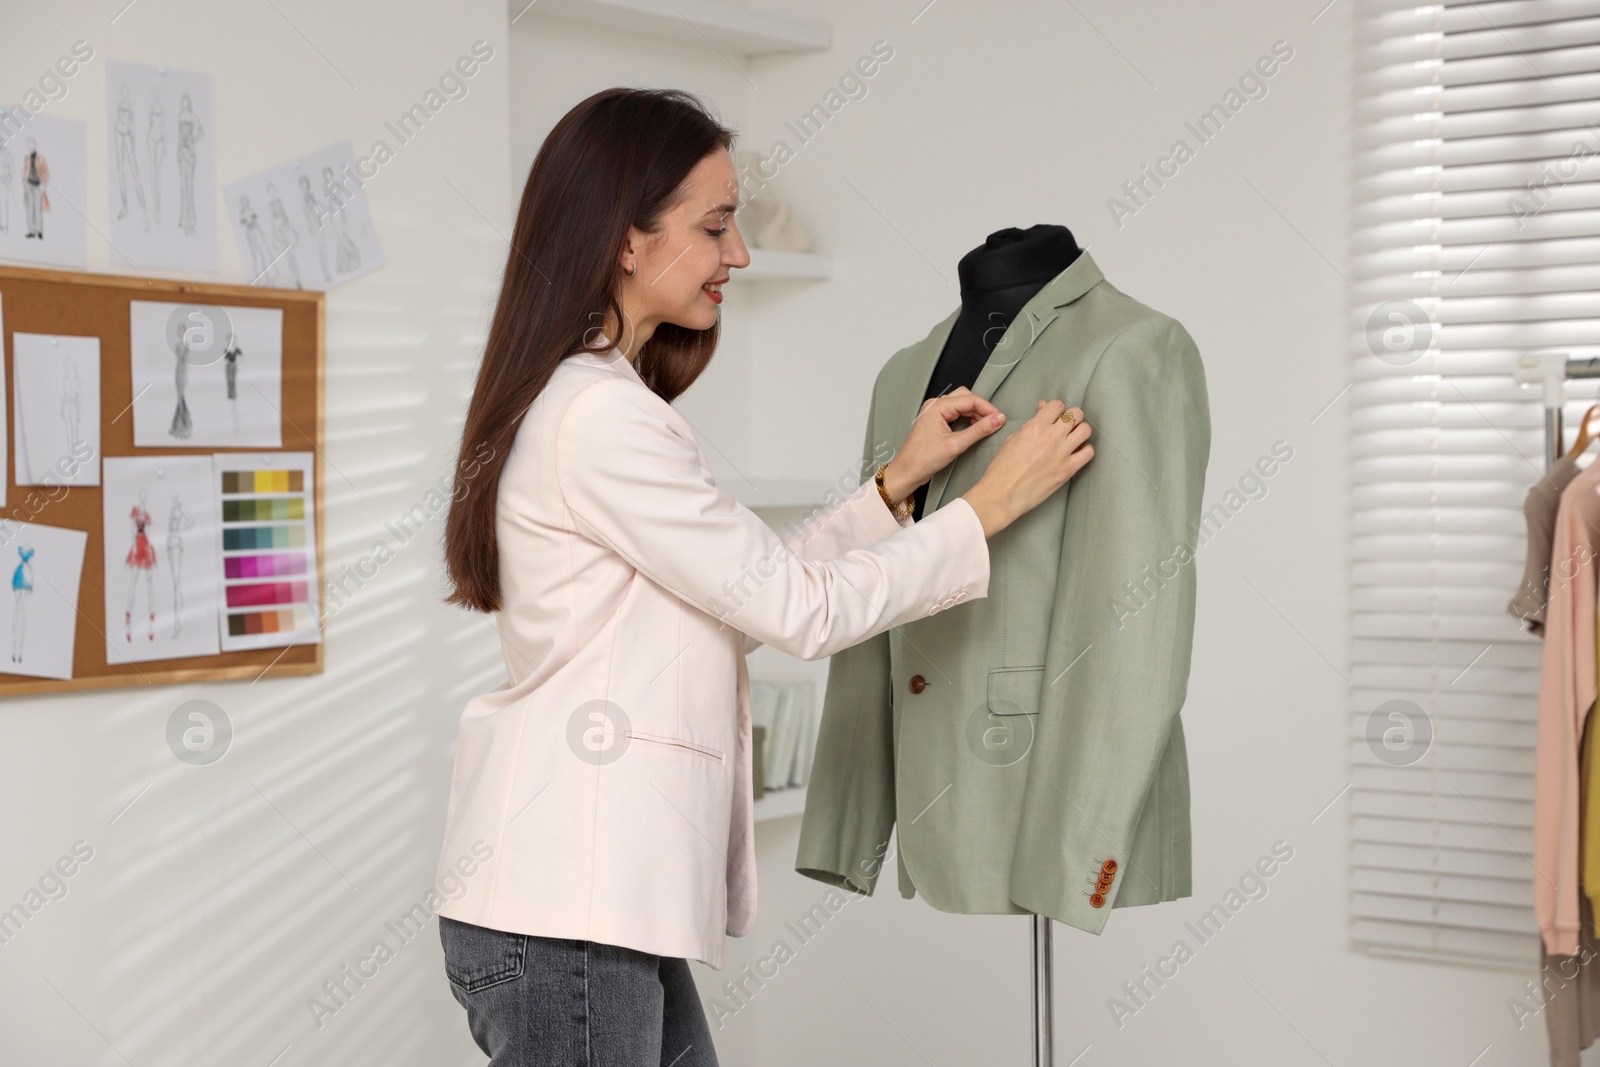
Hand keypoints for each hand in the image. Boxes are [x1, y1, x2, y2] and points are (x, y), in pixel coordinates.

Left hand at [881, 387, 1004, 502]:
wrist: (907, 472)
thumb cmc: (923, 460)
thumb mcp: (955, 445)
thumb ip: (979, 430)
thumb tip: (998, 420)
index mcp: (936, 407)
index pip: (969, 399)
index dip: (987, 408)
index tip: (1000, 418)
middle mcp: (934, 405)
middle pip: (966, 397)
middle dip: (981, 408)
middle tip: (994, 422)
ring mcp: (934, 412)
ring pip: (961, 404)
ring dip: (975, 413)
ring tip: (985, 426)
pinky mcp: (936, 420)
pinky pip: (955, 412)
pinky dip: (967, 418)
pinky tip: (974, 428)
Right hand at [960, 400, 1093, 536]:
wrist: (1002, 494)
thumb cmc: (1002, 468)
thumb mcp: (1012, 439)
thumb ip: (1031, 424)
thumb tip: (1043, 410)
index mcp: (1034, 427)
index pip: (1057, 405)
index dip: (1057, 409)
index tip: (1055, 416)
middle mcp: (1051, 437)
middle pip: (1076, 414)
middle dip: (1072, 418)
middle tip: (1066, 427)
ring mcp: (1061, 453)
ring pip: (1086, 430)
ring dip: (1080, 432)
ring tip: (1073, 439)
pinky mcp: (1068, 470)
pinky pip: (1088, 452)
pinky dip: (1085, 450)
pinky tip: (1076, 454)